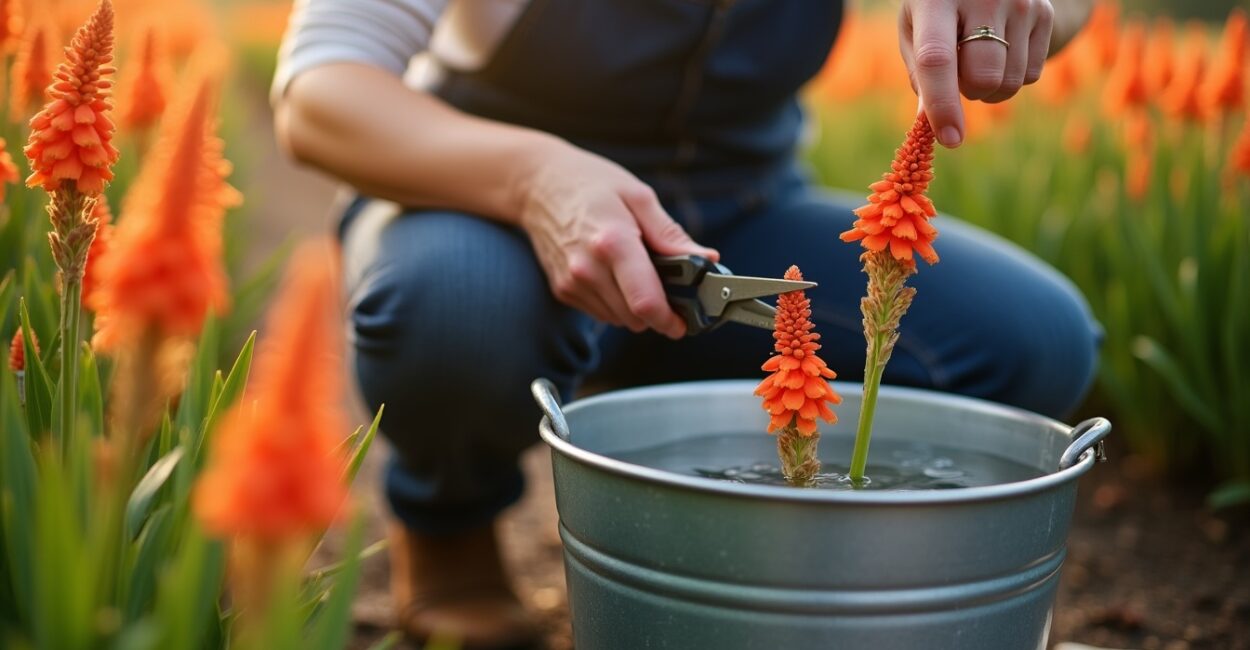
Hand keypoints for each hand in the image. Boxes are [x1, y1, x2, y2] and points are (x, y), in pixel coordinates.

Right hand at [516, 141, 718, 338]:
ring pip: (618, 319)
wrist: (538, 185)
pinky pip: (600, 312)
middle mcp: (588, 268)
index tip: (684, 322)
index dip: (670, 320)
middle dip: (656, 310)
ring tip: (635, 272)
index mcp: (613, 242)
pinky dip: (614, 302)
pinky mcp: (562, 290)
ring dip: (634, 307)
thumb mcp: (639, 197)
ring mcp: (572, 282)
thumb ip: (671, 235)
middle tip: (666, 286)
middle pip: (634, 318)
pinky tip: (612, 273)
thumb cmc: (592, 184)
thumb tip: (706, 259)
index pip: (645, 302)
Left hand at [899, 0, 1054, 147]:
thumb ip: (920, 72)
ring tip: (979, 59)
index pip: (937, 59)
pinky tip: (1001, 50)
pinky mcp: (1044, 13)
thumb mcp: (915, 26)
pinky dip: (1012, 77)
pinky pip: (1030, 74)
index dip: (942, 103)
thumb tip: (929, 121)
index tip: (950, 139)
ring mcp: (1020, 2)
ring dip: (990, 88)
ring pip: (1009, 83)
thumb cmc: (938, 6)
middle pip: (982, 77)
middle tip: (959, 74)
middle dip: (968, 92)